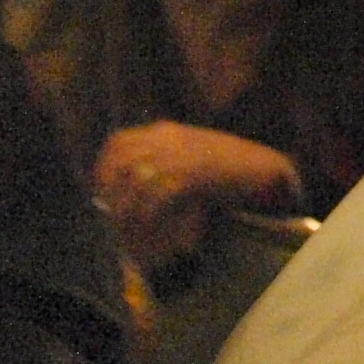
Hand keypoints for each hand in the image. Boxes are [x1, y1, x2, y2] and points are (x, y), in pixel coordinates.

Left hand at [92, 122, 298, 273]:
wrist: (263, 169)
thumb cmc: (229, 166)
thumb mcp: (191, 154)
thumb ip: (164, 162)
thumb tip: (133, 186)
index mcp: (166, 131)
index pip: (118, 141)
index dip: (103, 167)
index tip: (100, 191)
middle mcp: (168, 139)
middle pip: (121, 162)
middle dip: (109, 192)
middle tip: (110, 216)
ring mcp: (180, 156)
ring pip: (135, 183)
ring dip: (127, 211)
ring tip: (125, 232)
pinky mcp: (191, 176)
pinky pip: (157, 199)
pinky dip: (148, 218)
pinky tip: (148, 230)